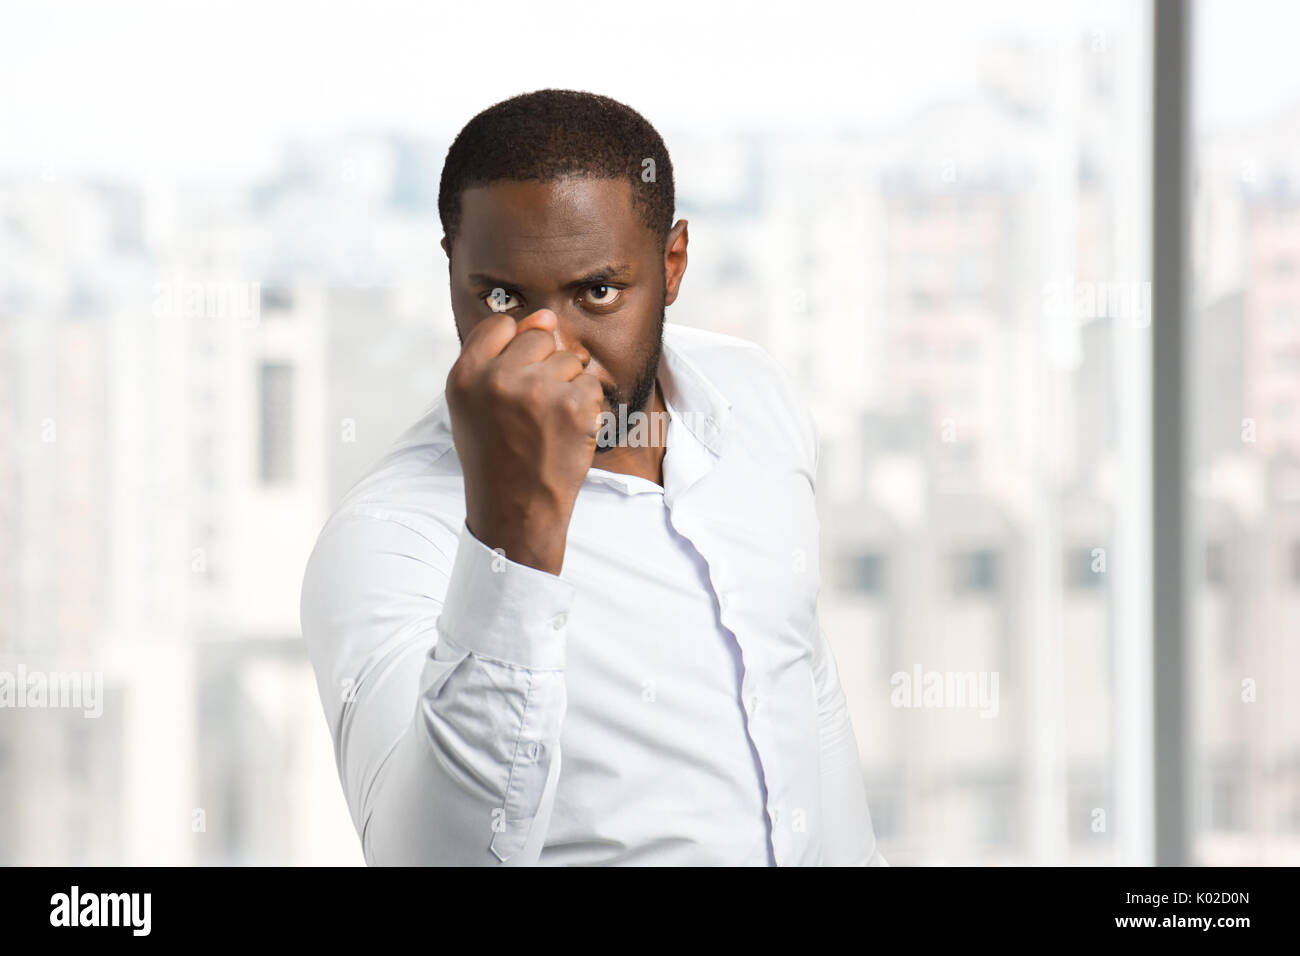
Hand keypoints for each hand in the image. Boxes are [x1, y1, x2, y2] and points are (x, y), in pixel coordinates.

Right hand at [445, 309, 603, 574]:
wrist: (515, 509)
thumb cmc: (495, 454)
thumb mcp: (473, 404)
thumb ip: (498, 355)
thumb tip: (546, 316)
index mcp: (466, 375)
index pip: (501, 325)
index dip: (515, 349)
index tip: (515, 379)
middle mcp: (498, 378)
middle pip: (540, 337)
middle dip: (544, 367)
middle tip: (532, 410)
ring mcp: (538, 391)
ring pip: (570, 359)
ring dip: (567, 387)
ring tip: (548, 423)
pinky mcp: (574, 406)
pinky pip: (590, 383)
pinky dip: (586, 406)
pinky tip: (566, 432)